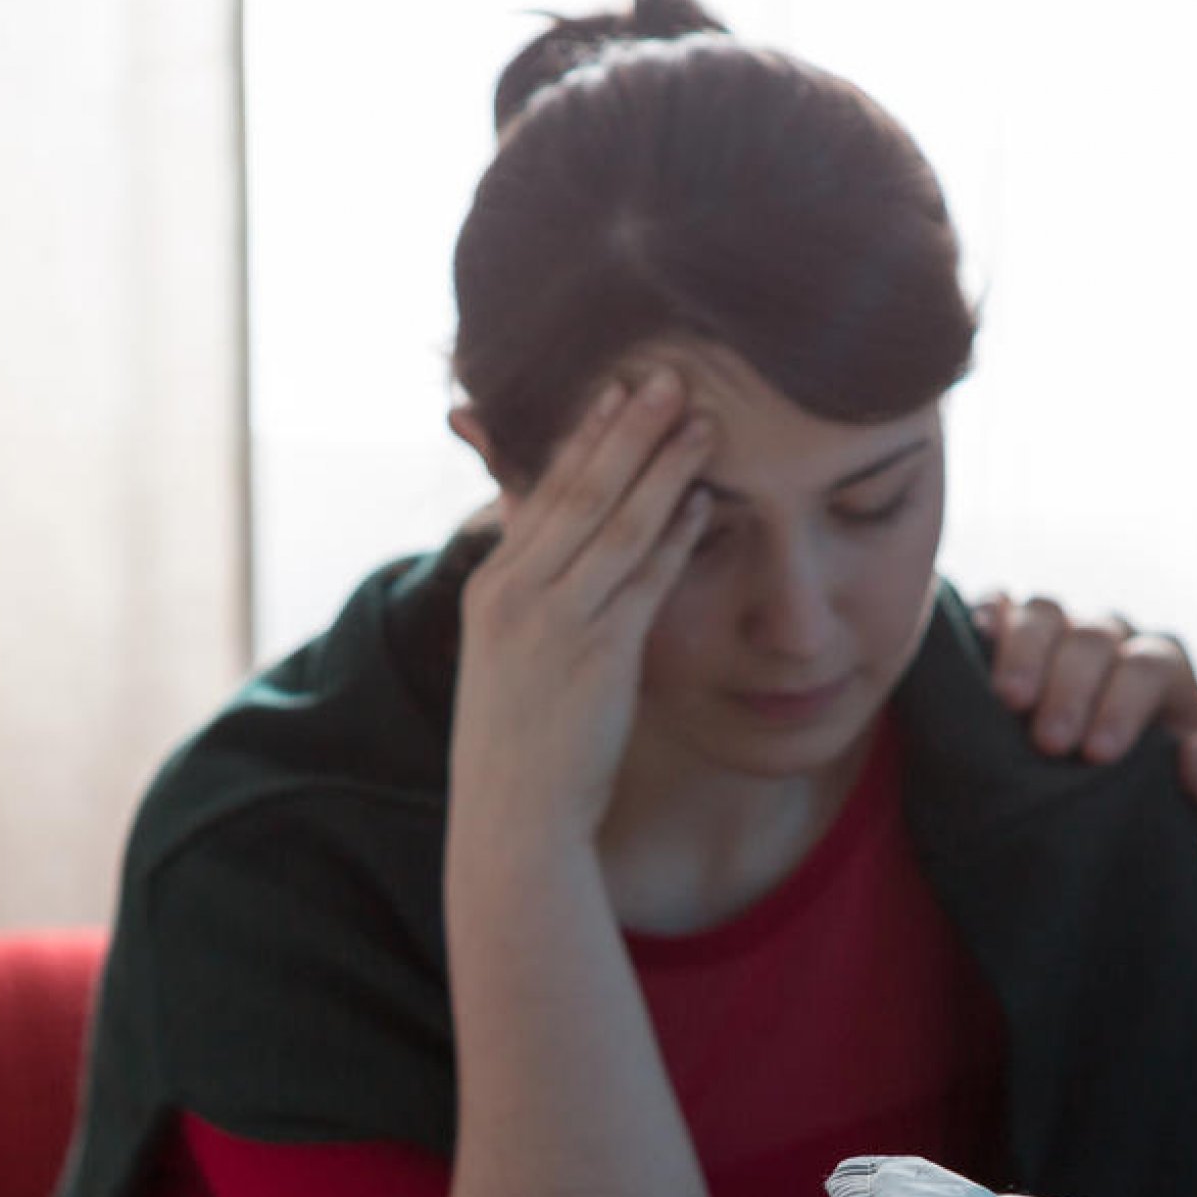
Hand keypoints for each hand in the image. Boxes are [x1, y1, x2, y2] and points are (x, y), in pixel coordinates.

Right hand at [450, 368, 712, 845]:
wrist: (513, 821)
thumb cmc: (519, 748)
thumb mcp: (508, 661)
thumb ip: (529, 599)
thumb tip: (548, 553)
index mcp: (492, 588)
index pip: (541, 493)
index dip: (582, 438)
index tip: (614, 389)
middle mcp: (516, 593)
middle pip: (579, 491)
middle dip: (626, 429)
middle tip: (666, 374)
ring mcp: (555, 622)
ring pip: (615, 524)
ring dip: (662, 466)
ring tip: (700, 420)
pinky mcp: (597, 655)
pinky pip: (644, 580)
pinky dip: (675, 536)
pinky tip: (704, 501)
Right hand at [972, 589, 1196, 832]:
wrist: (1100, 806)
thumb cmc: (1160, 800)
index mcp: (1162, 668)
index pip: (1148, 666)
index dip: (1124, 704)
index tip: (1097, 756)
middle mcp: (1110, 638)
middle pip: (1092, 637)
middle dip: (1071, 687)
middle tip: (1049, 743)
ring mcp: (1057, 630)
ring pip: (1043, 612)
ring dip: (1023, 651)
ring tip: (1006, 702)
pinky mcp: (1007, 633)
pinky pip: (995, 607)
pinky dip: (983, 620)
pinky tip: (972, 647)